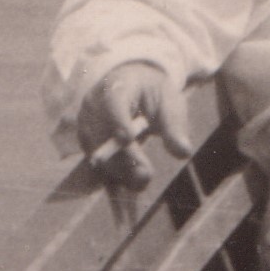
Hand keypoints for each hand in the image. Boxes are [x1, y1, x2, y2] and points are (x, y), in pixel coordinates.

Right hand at [74, 60, 188, 190]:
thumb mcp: (169, 103)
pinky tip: (132, 184)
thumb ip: (174, 127)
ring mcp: (86, 122)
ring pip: (96, 152)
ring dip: (119, 171)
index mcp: (117, 86)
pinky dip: (114, 175)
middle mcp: (94, 104)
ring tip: (143, 181)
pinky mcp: (86, 140)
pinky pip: (96, 161)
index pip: (113, 102)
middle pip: (101, 133)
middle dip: (123, 157)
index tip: (128, 139)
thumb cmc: (154, 94)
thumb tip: (183, 152)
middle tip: (146, 175)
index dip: (118, 121)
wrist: (134, 87)